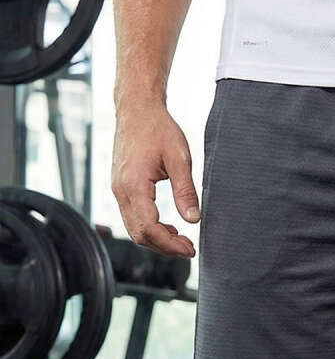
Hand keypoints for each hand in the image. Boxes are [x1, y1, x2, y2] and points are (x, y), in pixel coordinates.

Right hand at [112, 100, 198, 257]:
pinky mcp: (120, 188)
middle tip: (188, 248)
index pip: (149, 229)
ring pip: (134, 228)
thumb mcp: (179, 158)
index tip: (190, 249)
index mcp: (134, 185)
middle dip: (164, 247)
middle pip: (139, 234)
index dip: (170, 245)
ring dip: (157, 239)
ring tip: (181, 240)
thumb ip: (185, 191)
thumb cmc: (158, 128)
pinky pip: (132, 217)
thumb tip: (193, 220)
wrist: (137, 109)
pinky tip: (168, 227)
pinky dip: (149, 227)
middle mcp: (121, 191)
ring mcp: (117, 190)